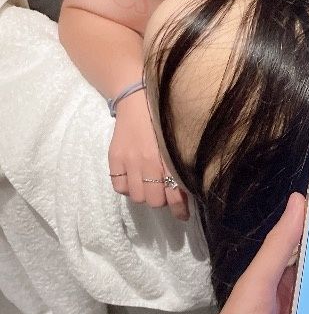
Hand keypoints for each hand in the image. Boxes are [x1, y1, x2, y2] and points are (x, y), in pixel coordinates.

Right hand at [107, 89, 189, 220]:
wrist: (137, 98)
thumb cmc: (163, 120)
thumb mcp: (177, 142)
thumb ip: (181, 165)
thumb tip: (188, 191)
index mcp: (168, 159)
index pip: (174, 195)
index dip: (179, 210)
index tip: (183, 215)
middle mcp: (148, 163)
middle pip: (154, 201)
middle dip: (161, 200)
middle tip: (164, 192)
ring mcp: (129, 161)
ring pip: (137, 197)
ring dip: (144, 195)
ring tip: (148, 185)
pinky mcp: (114, 158)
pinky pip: (119, 187)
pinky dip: (127, 188)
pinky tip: (133, 179)